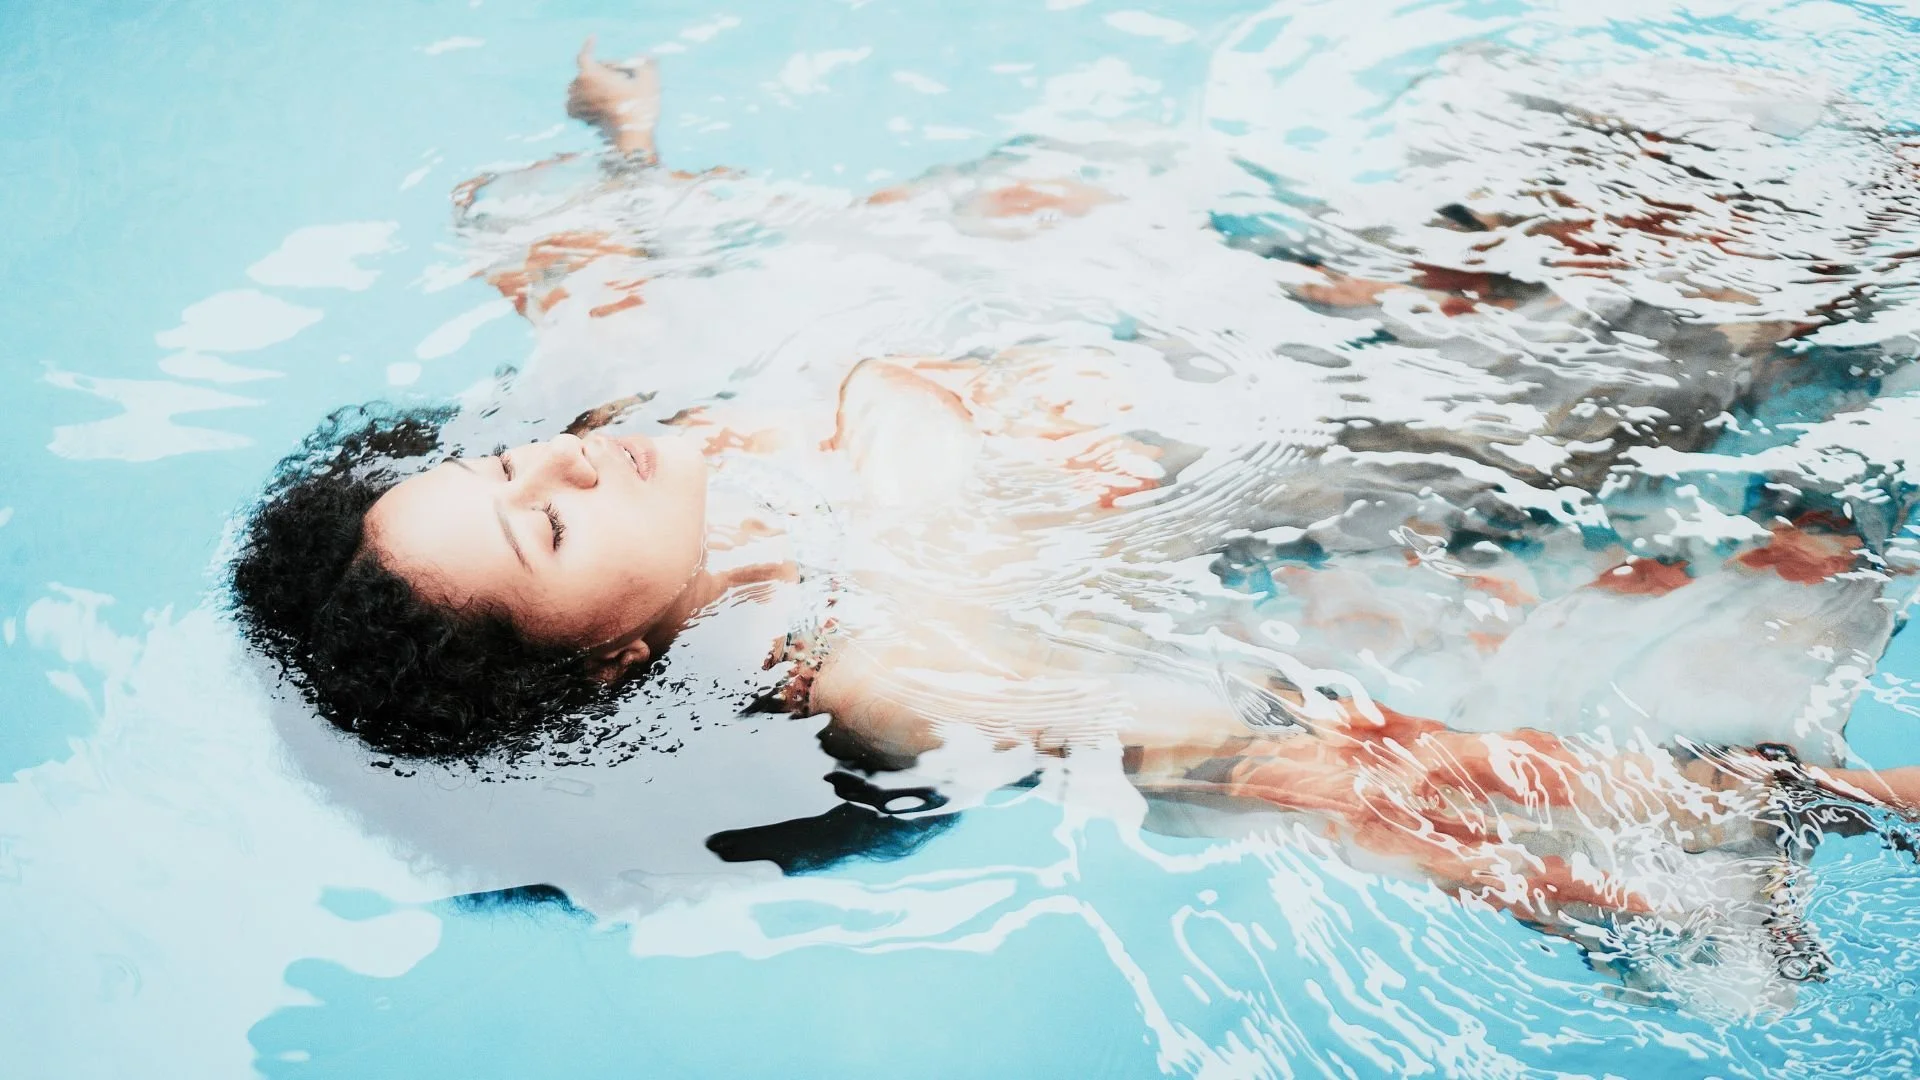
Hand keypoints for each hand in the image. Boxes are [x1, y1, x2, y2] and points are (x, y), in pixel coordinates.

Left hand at [566, 36, 660, 156]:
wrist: (631, 141)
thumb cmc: (639, 110)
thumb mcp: (649, 81)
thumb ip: (646, 63)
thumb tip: (644, 57)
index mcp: (591, 74)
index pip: (585, 55)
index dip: (589, 45)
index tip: (594, 37)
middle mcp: (579, 88)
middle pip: (588, 72)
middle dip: (603, 72)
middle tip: (622, 79)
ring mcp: (578, 105)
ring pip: (580, 88)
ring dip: (591, 87)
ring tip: (610, 93)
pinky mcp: (580, 119)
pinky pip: (574, 105)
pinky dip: (582, 103)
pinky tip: (593, 106)